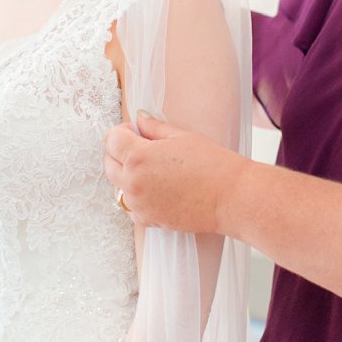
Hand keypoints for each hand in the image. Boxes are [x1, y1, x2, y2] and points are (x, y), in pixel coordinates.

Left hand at [104, 112, 246, 234]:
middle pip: (109, 163)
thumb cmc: (212, 163)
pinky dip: (138, 197)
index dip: (123, 131)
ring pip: (118, 186)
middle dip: (120, 152)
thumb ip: (154, 128)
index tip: (136, 131)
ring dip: (127, 175)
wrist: (232, 198)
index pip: (112, 139)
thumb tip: (139, 121)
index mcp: (138, 157)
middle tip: (142, 147)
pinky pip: (131, 207)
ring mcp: (139, 204)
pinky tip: (158, 189)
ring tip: (153, 169)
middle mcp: (132, 182)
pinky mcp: (149, 220)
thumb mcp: (181, 136)